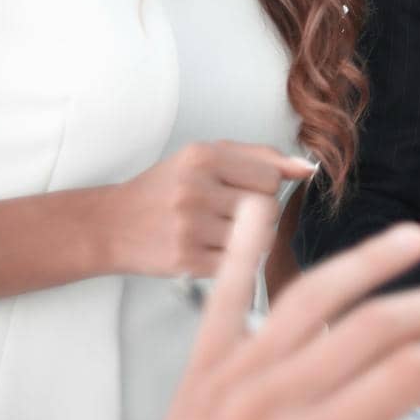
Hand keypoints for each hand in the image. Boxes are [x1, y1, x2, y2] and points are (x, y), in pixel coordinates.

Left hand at [103, 197, 419, 419]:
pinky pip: (223, 299)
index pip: (410, 377)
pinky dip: (239, 248)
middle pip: (374, 328)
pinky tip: (256, 206)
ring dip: (368, 260)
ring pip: (312, 297)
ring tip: (412, 237)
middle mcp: (272, 402)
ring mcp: (231, 381)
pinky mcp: (197, 378)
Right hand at [107, 141, 316, 277]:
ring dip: (249, 240)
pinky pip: (238, 263)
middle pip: (268, 208)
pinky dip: (232, 260)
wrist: (111, 224)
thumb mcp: (207, 158)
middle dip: (259, 215)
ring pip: (259, 238)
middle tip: (229, 214)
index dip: (264, 187)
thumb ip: (261, 157)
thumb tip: (308, 168)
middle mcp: (195, 188)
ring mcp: (189, 226)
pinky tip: (210, 250)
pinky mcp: (185, 260)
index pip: (271, 177)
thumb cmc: (166, 189)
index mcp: (203, 156)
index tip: (242, 190)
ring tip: (220, 232)